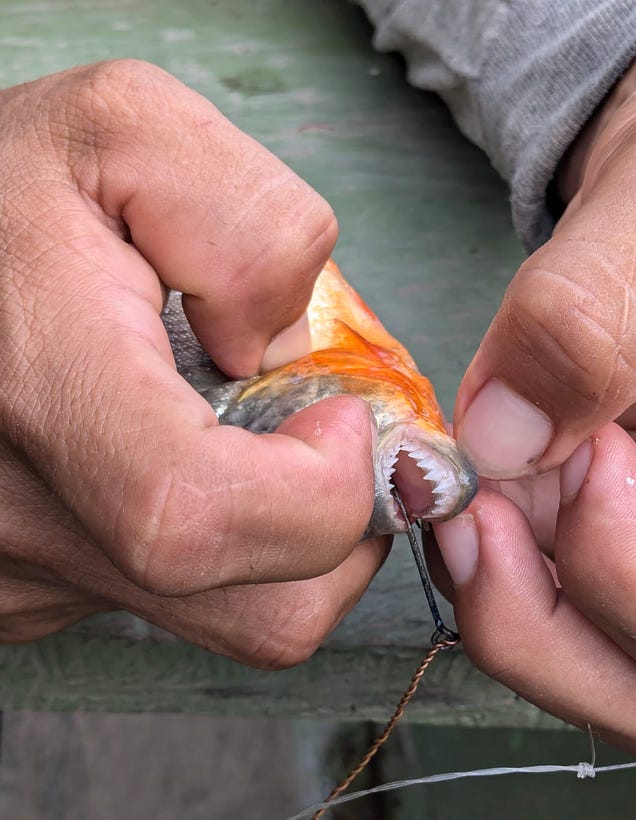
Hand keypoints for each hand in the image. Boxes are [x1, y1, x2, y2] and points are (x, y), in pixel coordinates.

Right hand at [0, 60, 385, 664]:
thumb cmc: (1, 192)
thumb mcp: (128, 128)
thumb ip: (250, 226)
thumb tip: (285, 357)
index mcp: (34, 378)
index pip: (192, 516)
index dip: (317, 491)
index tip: (342, 415)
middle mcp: (14, 508)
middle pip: (256, 609)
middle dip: (349, 526)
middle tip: (340, 434)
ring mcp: (20, 571)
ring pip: (232, 623)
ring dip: (297, 540)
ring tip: (271, 441)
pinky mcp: (32, 596)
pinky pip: (174, 609)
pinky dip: (224, 545)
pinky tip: (186, 461)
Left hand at [435, 0, 635, 753]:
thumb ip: (597, 308)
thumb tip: (503, 436)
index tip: (587, 454)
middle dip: (546, 626)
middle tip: (479, 520)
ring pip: (593, 671)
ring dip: (505, 612)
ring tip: (464, 507)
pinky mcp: (607, 529)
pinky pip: (542, 599)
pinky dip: (488, 573)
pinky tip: (466, 492)